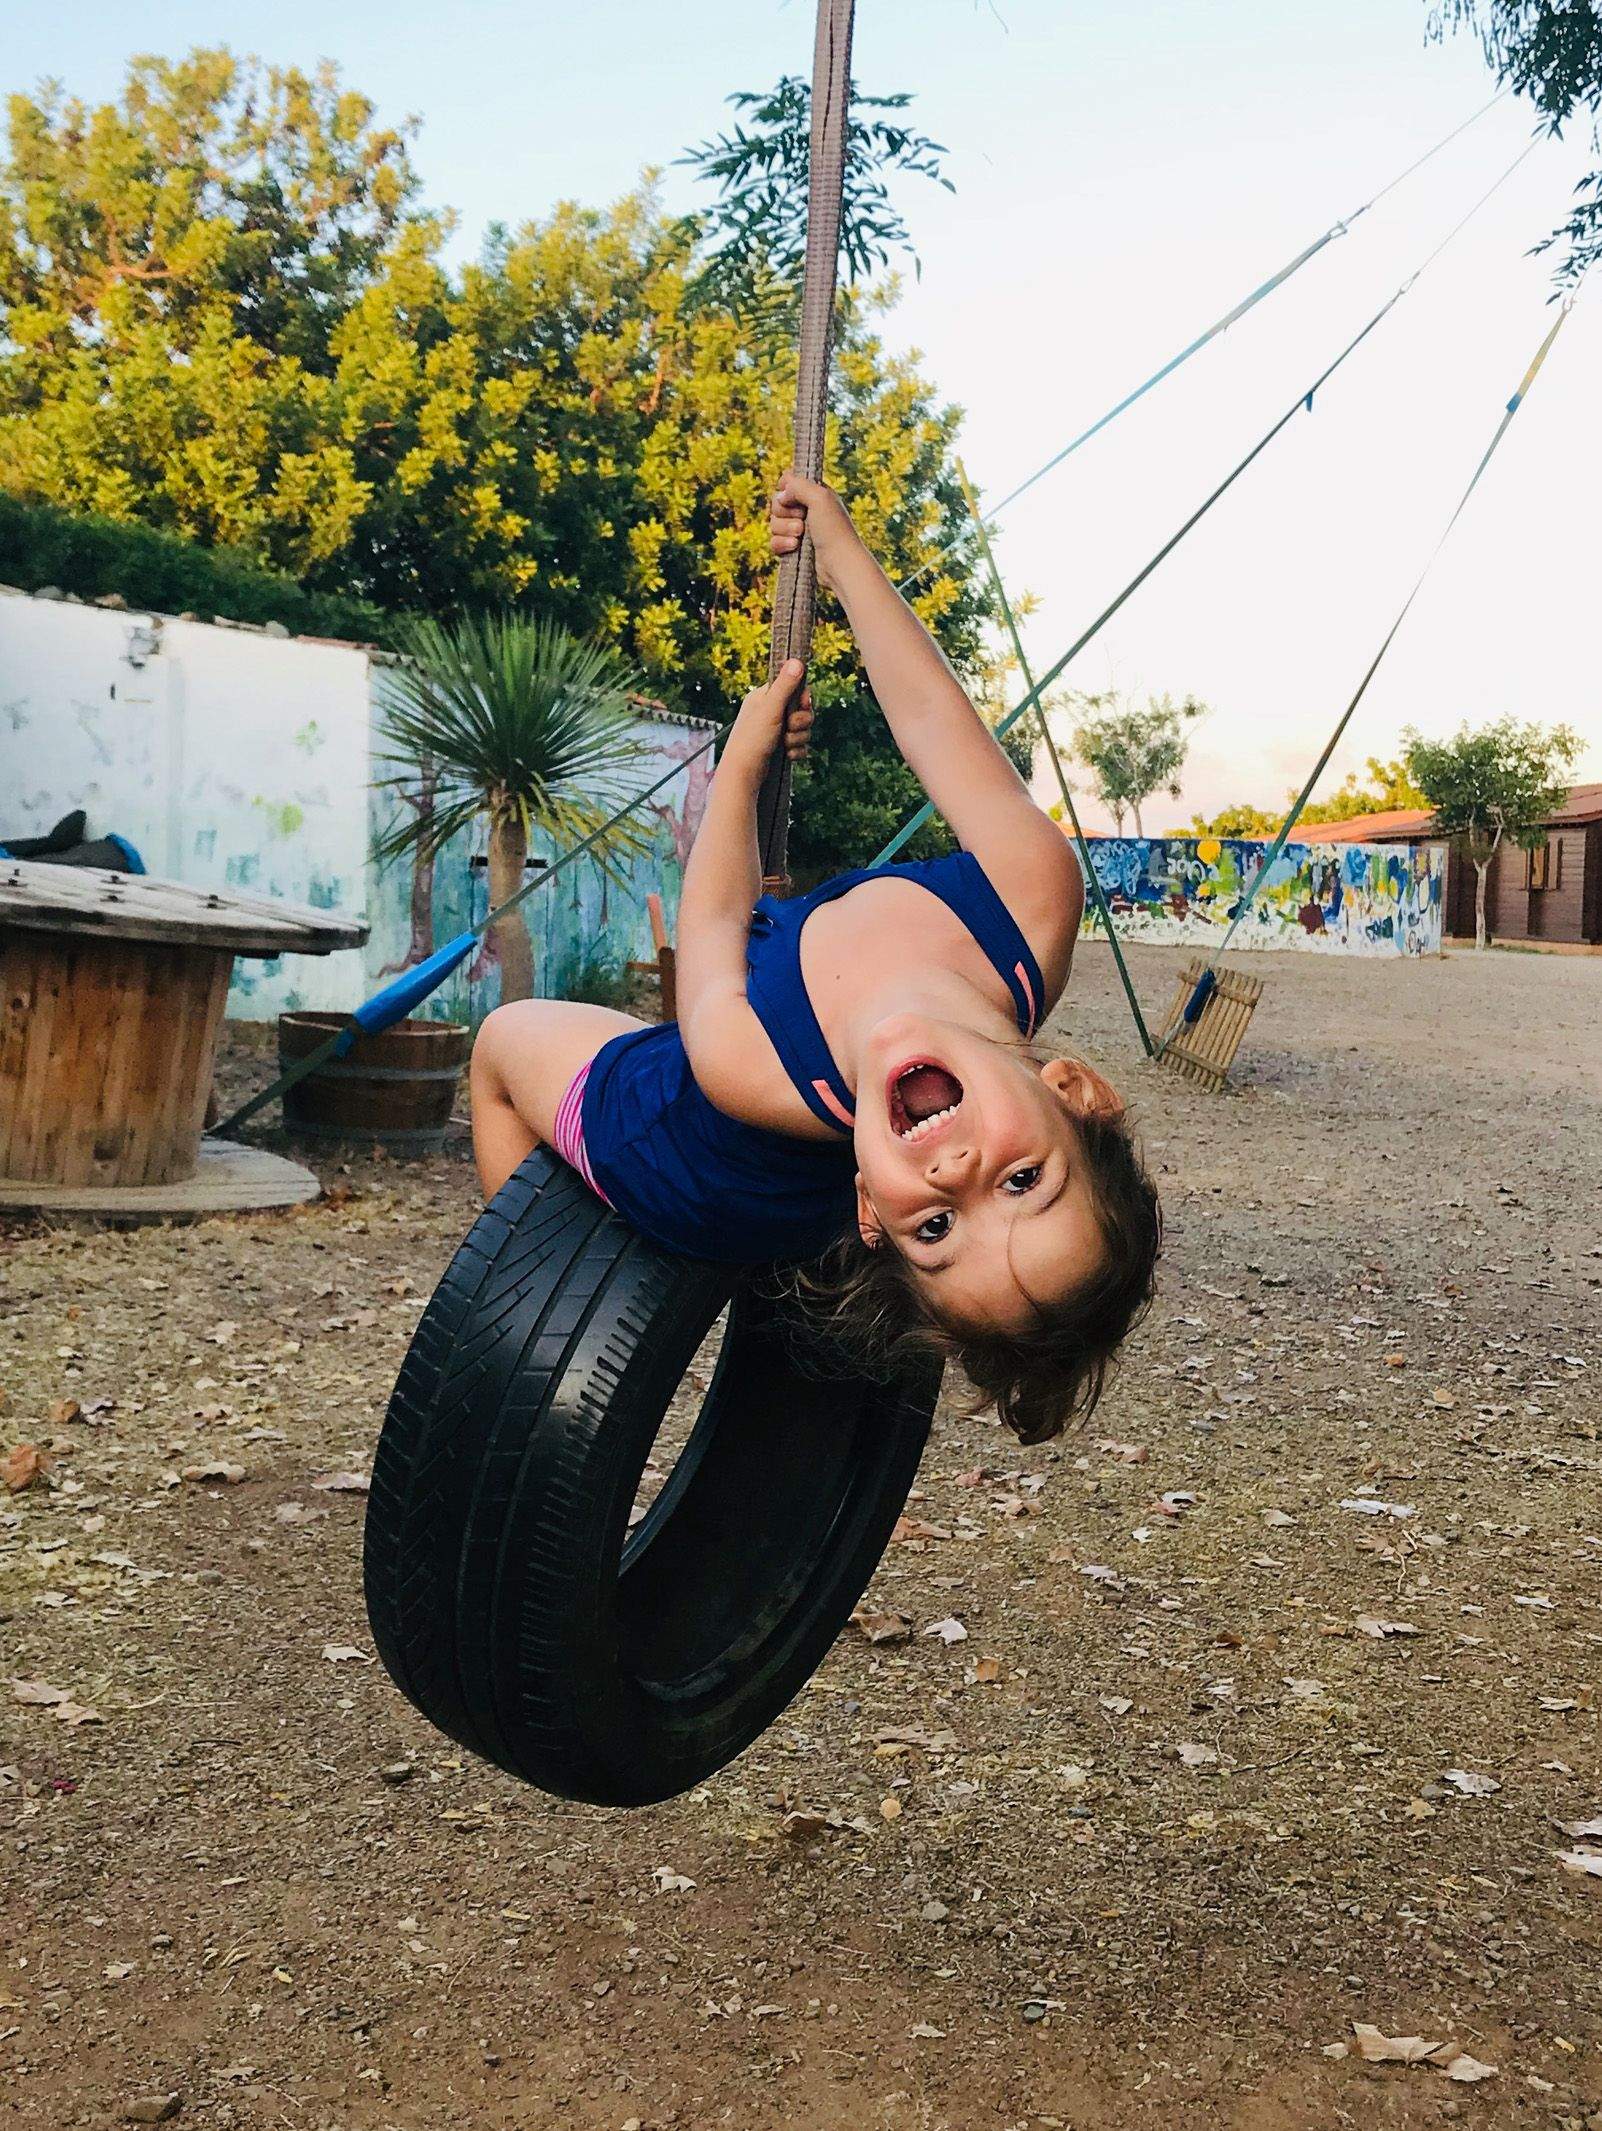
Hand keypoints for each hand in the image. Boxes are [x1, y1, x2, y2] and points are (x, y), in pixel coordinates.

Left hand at [721, 659, 814, 779]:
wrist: (742, 774)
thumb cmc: (751, 739)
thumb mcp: (770, 709)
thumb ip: (785, 685)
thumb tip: (797, 660)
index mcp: (764, 697)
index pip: (794, 687)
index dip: (802, 698)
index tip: (801, 705)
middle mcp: (769, 711)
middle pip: (802, 710)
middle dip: (801, 722)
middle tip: (788, 728)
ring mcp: (774, 730)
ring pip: (803, 729)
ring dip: (798, 738)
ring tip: (783, 745)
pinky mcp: (779, 748)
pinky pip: (800, 746)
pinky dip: (796, 751)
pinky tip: (786, 756)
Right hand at [769, 470, 856, 590]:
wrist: (839, 564)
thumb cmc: (834, 530)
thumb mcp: (820, 497)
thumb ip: (798, 485)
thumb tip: (781, 493)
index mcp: (814, 494)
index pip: (788, 482)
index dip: (785, 489)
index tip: (792, 497)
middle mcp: (806, 510)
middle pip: (777, 503)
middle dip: (784, 513)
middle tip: (802, 521)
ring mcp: (799, 530)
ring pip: (773, 524)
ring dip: (784, 530)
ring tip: (800, 537)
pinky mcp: (793, 549)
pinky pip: (774, 542)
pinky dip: (781, 544)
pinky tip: (794, 547)